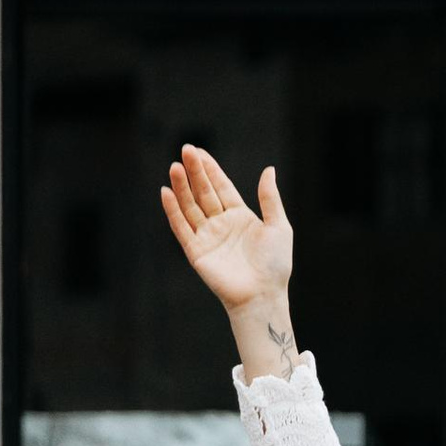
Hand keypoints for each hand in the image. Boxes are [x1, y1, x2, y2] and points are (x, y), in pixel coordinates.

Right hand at [158, 145, 296, 365]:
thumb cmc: (275, 265)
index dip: (210, 169)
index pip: (221, 187)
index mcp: (240, 217)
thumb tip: (268, 169)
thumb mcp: (279, 226)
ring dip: (181, 187)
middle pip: (204, 192)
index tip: (199, 151)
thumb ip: (270, 198)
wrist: (263, 295)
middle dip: (194, 172)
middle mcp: (221, 225)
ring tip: (174, 167)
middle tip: (185, 150)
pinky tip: (166, 192)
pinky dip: (173, 211)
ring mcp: (208, 238)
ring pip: (190, 206)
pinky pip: (181, 228)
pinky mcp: (196, 252)